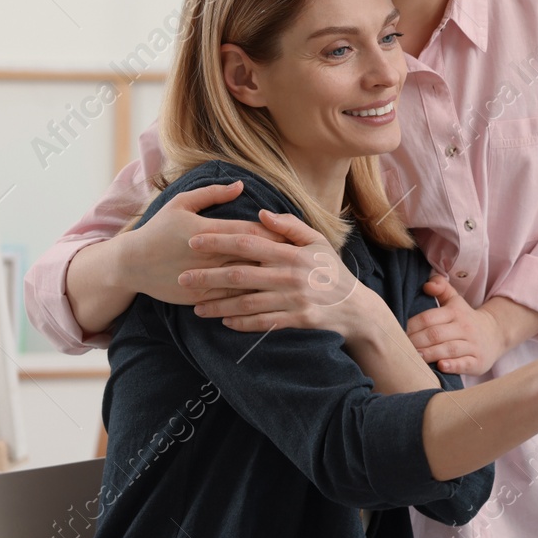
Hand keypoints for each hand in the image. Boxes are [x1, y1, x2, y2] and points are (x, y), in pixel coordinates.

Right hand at [115, 180, 277, 304]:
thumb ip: (212, 194)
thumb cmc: (159, 229)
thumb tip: (241, 185)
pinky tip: (268, 297)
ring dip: (267, 279)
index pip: (250, 232)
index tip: (293, 235)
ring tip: (291, 278)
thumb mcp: (181, 204)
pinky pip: (230, 299)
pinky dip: (250, 298)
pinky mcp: (199, 297)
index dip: (274, 233)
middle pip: (252, 257)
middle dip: (277, 257)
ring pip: (244, 281)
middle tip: (300, 258)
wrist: (131, 264)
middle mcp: (208, 255)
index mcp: (207, 231)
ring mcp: (203, 278)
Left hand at [179, 210, 381, 338]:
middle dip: (207, 277)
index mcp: (291, 253)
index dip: (219, 241)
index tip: (194, 241)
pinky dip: (240, 323)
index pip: (247, 243)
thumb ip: (289, 226)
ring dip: (217, 305)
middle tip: (182, 278)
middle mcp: (289, 276)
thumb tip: (260, 213)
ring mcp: (292, 300)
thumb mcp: (317, 240)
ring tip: (195, 307)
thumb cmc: (331, 269)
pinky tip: (223, 321)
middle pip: (239, 275)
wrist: (355, 307)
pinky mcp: (294, 321)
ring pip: (245, 303)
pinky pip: (261, 323)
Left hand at [406, 274, 508, 375]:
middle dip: (416, 341)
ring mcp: (472, 345)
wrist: (495, 334)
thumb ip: (441, 288)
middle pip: (435, 334)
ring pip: (448, 349)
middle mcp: (464, 327)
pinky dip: (452, 365)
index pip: (428, 318)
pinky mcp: (478, 361)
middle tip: (399, 349)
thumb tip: (427, 284)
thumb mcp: (455, 301)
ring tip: (414, 358)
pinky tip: (440, 367)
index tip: (397, 333)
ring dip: (430, 354)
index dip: (411, 326)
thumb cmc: (465, 319)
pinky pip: (464, 364)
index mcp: (455, 312)